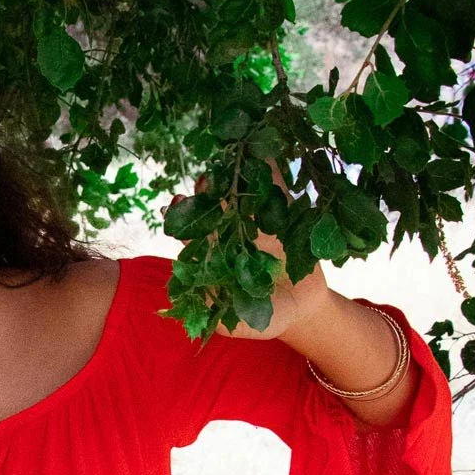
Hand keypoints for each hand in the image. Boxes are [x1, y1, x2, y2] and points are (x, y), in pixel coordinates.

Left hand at [170, 157, 330, 340]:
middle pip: (216, 207)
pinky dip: (273, 171)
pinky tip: (266, 152)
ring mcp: (259, 222)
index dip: (180, 220)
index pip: (192, 233)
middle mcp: (233, 233)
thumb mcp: (240, 322)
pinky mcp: (285, 214)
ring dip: (236, 176)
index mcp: (215, 254)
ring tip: (231, 161)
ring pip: (244, 194)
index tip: (171, 208)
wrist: (304, 311)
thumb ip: (215, 313)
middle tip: (203, 181)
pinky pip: (278, 191)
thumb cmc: (265, 317)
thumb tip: (192, 302)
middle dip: (207, 193)